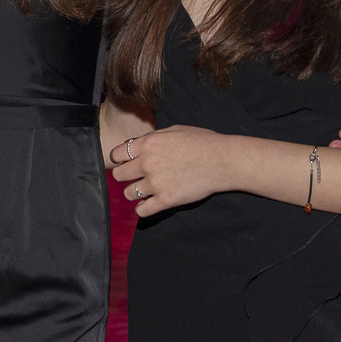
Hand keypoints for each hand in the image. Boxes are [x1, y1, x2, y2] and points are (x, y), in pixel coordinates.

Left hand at [106, 124, 226, 216]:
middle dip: (124, 176)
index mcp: (148, 144)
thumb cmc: (203, 143)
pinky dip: (142, 209)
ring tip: (144, 191)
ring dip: (134, 193)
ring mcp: (155, 183)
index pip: (117, 154)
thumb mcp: (174, 131)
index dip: (120, 159)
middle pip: (118, 175)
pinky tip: (147, 205)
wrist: (223, 160)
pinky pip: (142, 211)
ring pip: (128, 193)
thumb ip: (152, 138)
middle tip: (134, 177)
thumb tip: (137, 143)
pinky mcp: (166, 200)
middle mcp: (147, 163)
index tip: (125, 163)